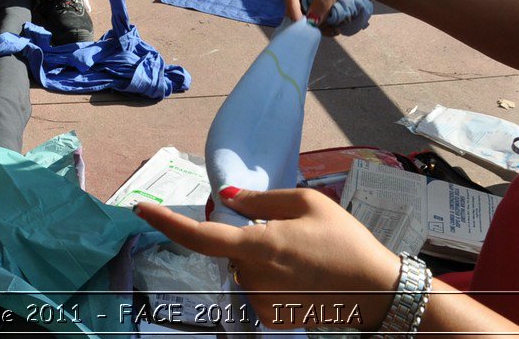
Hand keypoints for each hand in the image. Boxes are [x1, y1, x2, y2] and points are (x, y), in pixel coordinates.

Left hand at [134, 188, 399, 330]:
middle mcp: (253, 278)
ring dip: (260, 259)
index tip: (140, 207)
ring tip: (304, 255)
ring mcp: (261, 303)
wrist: (378, 291)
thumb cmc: (345, 241)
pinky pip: (258, 289)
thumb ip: (259, 201)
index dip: (166, 221)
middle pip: (230, 250)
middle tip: (288, 232)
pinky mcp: (272, 318)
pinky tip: (303, 276)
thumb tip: (223, 201)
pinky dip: (272, 279)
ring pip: (245, 270)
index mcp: (259, 246)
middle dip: (246, 237)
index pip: (199, 237)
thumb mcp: (307, 203)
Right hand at [285, 0, 382, 27]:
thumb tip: (311, 21)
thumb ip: (323, 1)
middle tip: (318, 28)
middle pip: (300, 10)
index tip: (300, 21)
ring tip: (334, 28)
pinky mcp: (330, 10)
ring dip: (322, 26)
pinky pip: (325, 23)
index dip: (292, 8)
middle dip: (309, 20)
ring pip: (313, 20)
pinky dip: (330, 27)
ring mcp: (319, 1)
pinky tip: (338, 27)